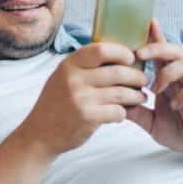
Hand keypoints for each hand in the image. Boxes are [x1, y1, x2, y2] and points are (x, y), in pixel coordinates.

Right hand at [18, 42, 147, 156]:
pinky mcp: (88, 116)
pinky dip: (123, 113)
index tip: (130, 59)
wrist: (39, 133)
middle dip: (137, 77)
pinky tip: (119, 114)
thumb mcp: (61, 78)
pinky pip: (119, 111)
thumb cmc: (55, 105)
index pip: (101, 49)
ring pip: (123, 93)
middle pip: (119, 71)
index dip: (121, 52)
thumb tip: (116, 56)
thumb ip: (83, 66)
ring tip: (139, 98)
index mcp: (68, 66)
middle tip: (143, 81)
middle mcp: (74, 79)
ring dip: (136, 96)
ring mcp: (81, 98)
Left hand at [126, 21, 182, 150]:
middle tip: (139, 54)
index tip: (146, 22)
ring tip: (155, 88)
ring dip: (168, 72)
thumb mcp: (150, 122)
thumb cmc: (177, 132)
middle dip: (158, 47)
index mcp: (169, 78)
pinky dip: (182, 94)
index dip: (155, 37)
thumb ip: (135, 112)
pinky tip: (174, 106)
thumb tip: (114, 104)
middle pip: (175, 50)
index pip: (161, 54)